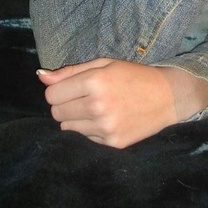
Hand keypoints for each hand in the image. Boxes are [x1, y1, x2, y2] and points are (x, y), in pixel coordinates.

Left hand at [37, 59, 207, 147]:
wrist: (167, 96)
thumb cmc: (133, 75)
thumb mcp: (103, 64)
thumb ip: (69, 72)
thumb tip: (40, 76)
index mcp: (94, 82)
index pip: (52, 95)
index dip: (58, 90)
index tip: (71, 87)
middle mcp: (98, 106)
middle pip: (56, 113)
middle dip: (65, 105)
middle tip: (83, 97)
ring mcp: (105, 127)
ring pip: (67, 128)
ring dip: (76, 118)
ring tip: (96, 108)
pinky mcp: (112, 143)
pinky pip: (85, 138)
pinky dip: (90, 129)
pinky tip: (107, 118)